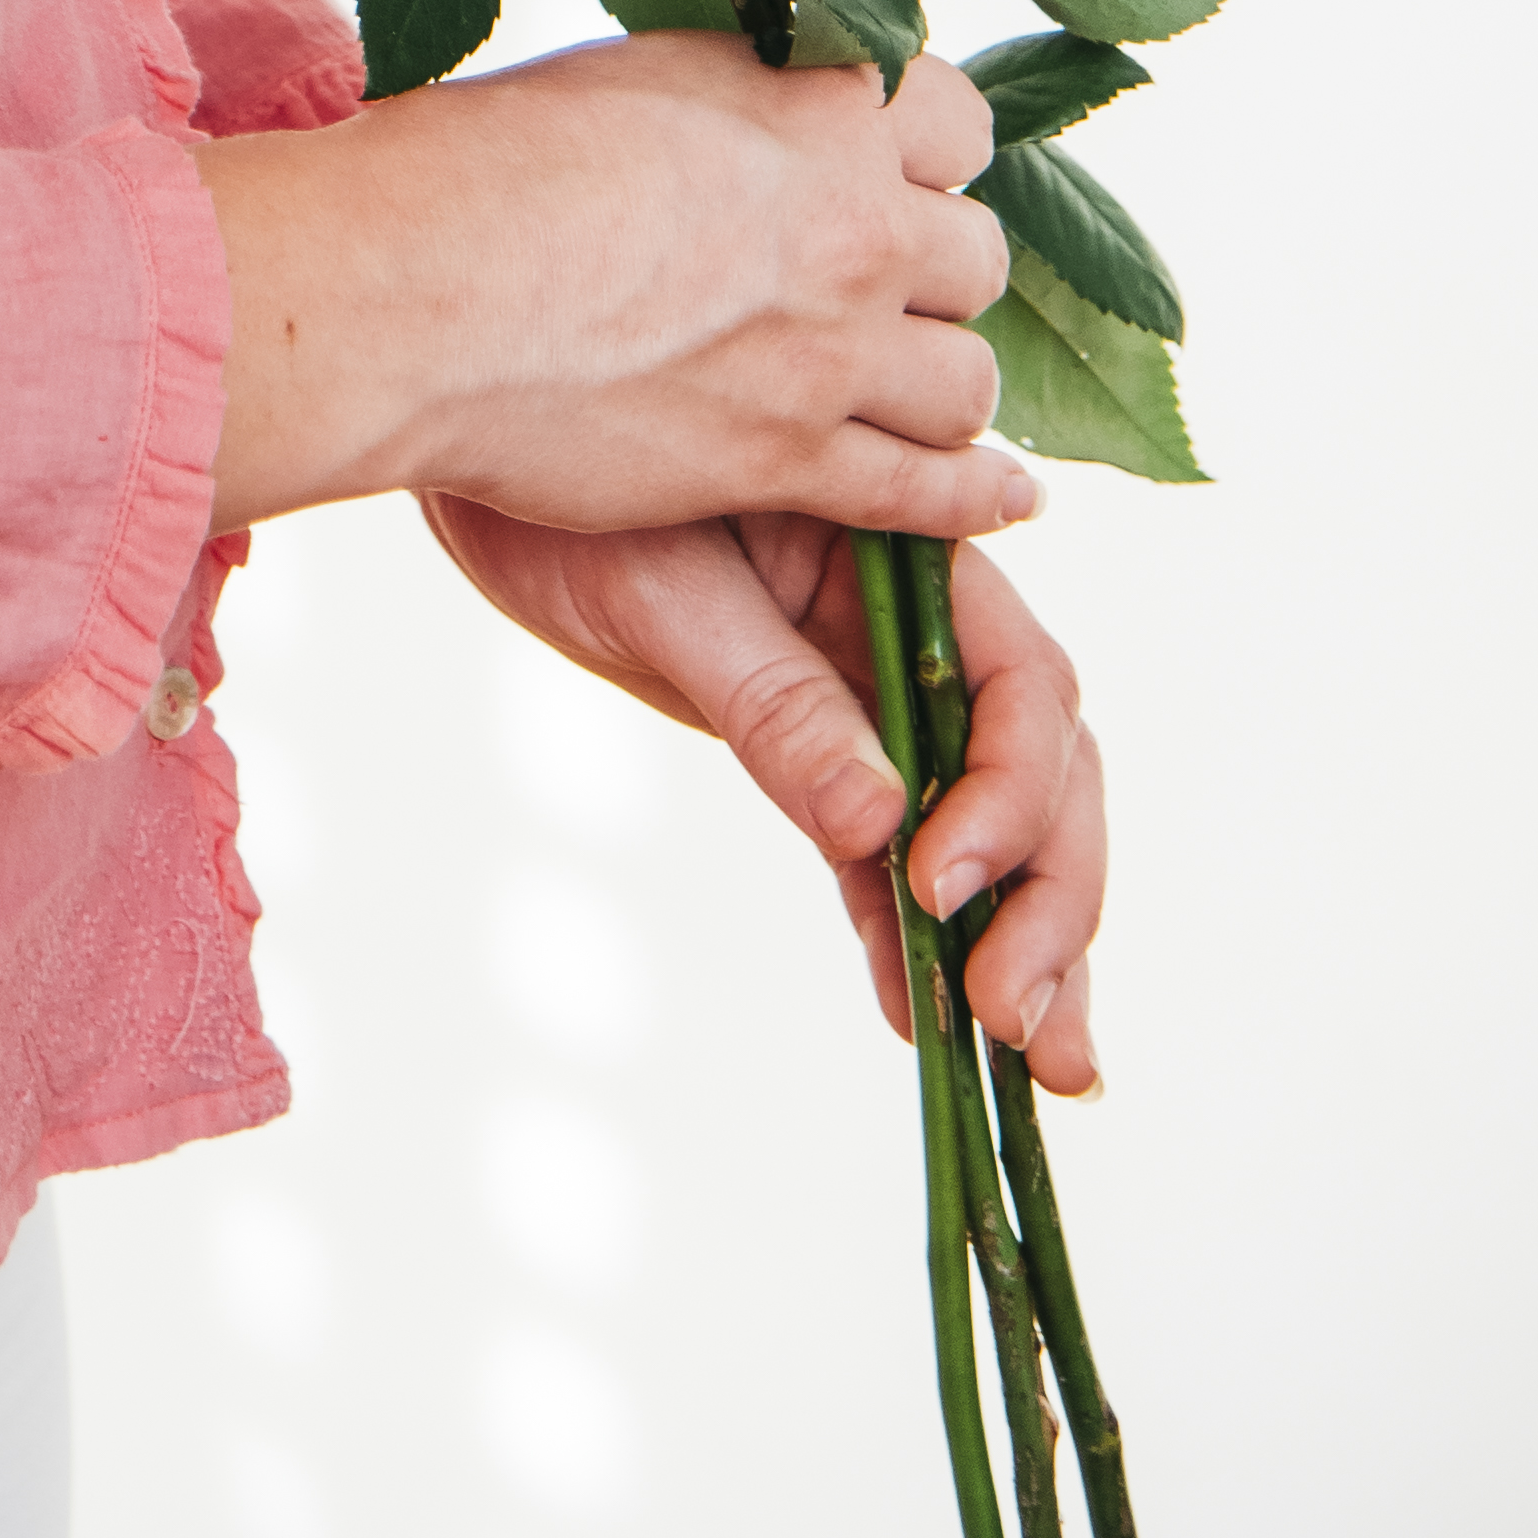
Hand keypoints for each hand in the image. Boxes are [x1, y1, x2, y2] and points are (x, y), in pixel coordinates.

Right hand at [200, 27, 1024, 550]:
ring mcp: (834, 350)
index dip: (922, 150)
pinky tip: (1000, 496)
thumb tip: (760, 109)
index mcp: (818, 101)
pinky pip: (931, 491)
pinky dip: (973, 497)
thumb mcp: (636, 75)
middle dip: (931, 270)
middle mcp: (855, 221)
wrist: (421, 286)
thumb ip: (734, 99)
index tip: (884, 170)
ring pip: (970, 381)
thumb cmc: (487, 161)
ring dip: (939, 382)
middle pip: (976, 256)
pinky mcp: (792, 459)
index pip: (959, 119)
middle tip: (871, 286)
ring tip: (896, 386)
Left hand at [421, 489, 1107, 1093]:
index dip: (1011, 791)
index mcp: (902, 549)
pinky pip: (895, 850)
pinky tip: (920, 1023)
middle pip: (1041, 763)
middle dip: (1049, 891)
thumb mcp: (666, 589)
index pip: (1023, 680)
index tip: (937, 880)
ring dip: (1029, 938)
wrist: (487, 469)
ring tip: (1043, 1068)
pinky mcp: (819, 750)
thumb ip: (775, 698)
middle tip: (1013, 1020)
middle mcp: (913, 622)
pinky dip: (917, 937)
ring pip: (993, 820)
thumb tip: (878, 826)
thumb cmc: (567, 495)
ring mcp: (874, 691)